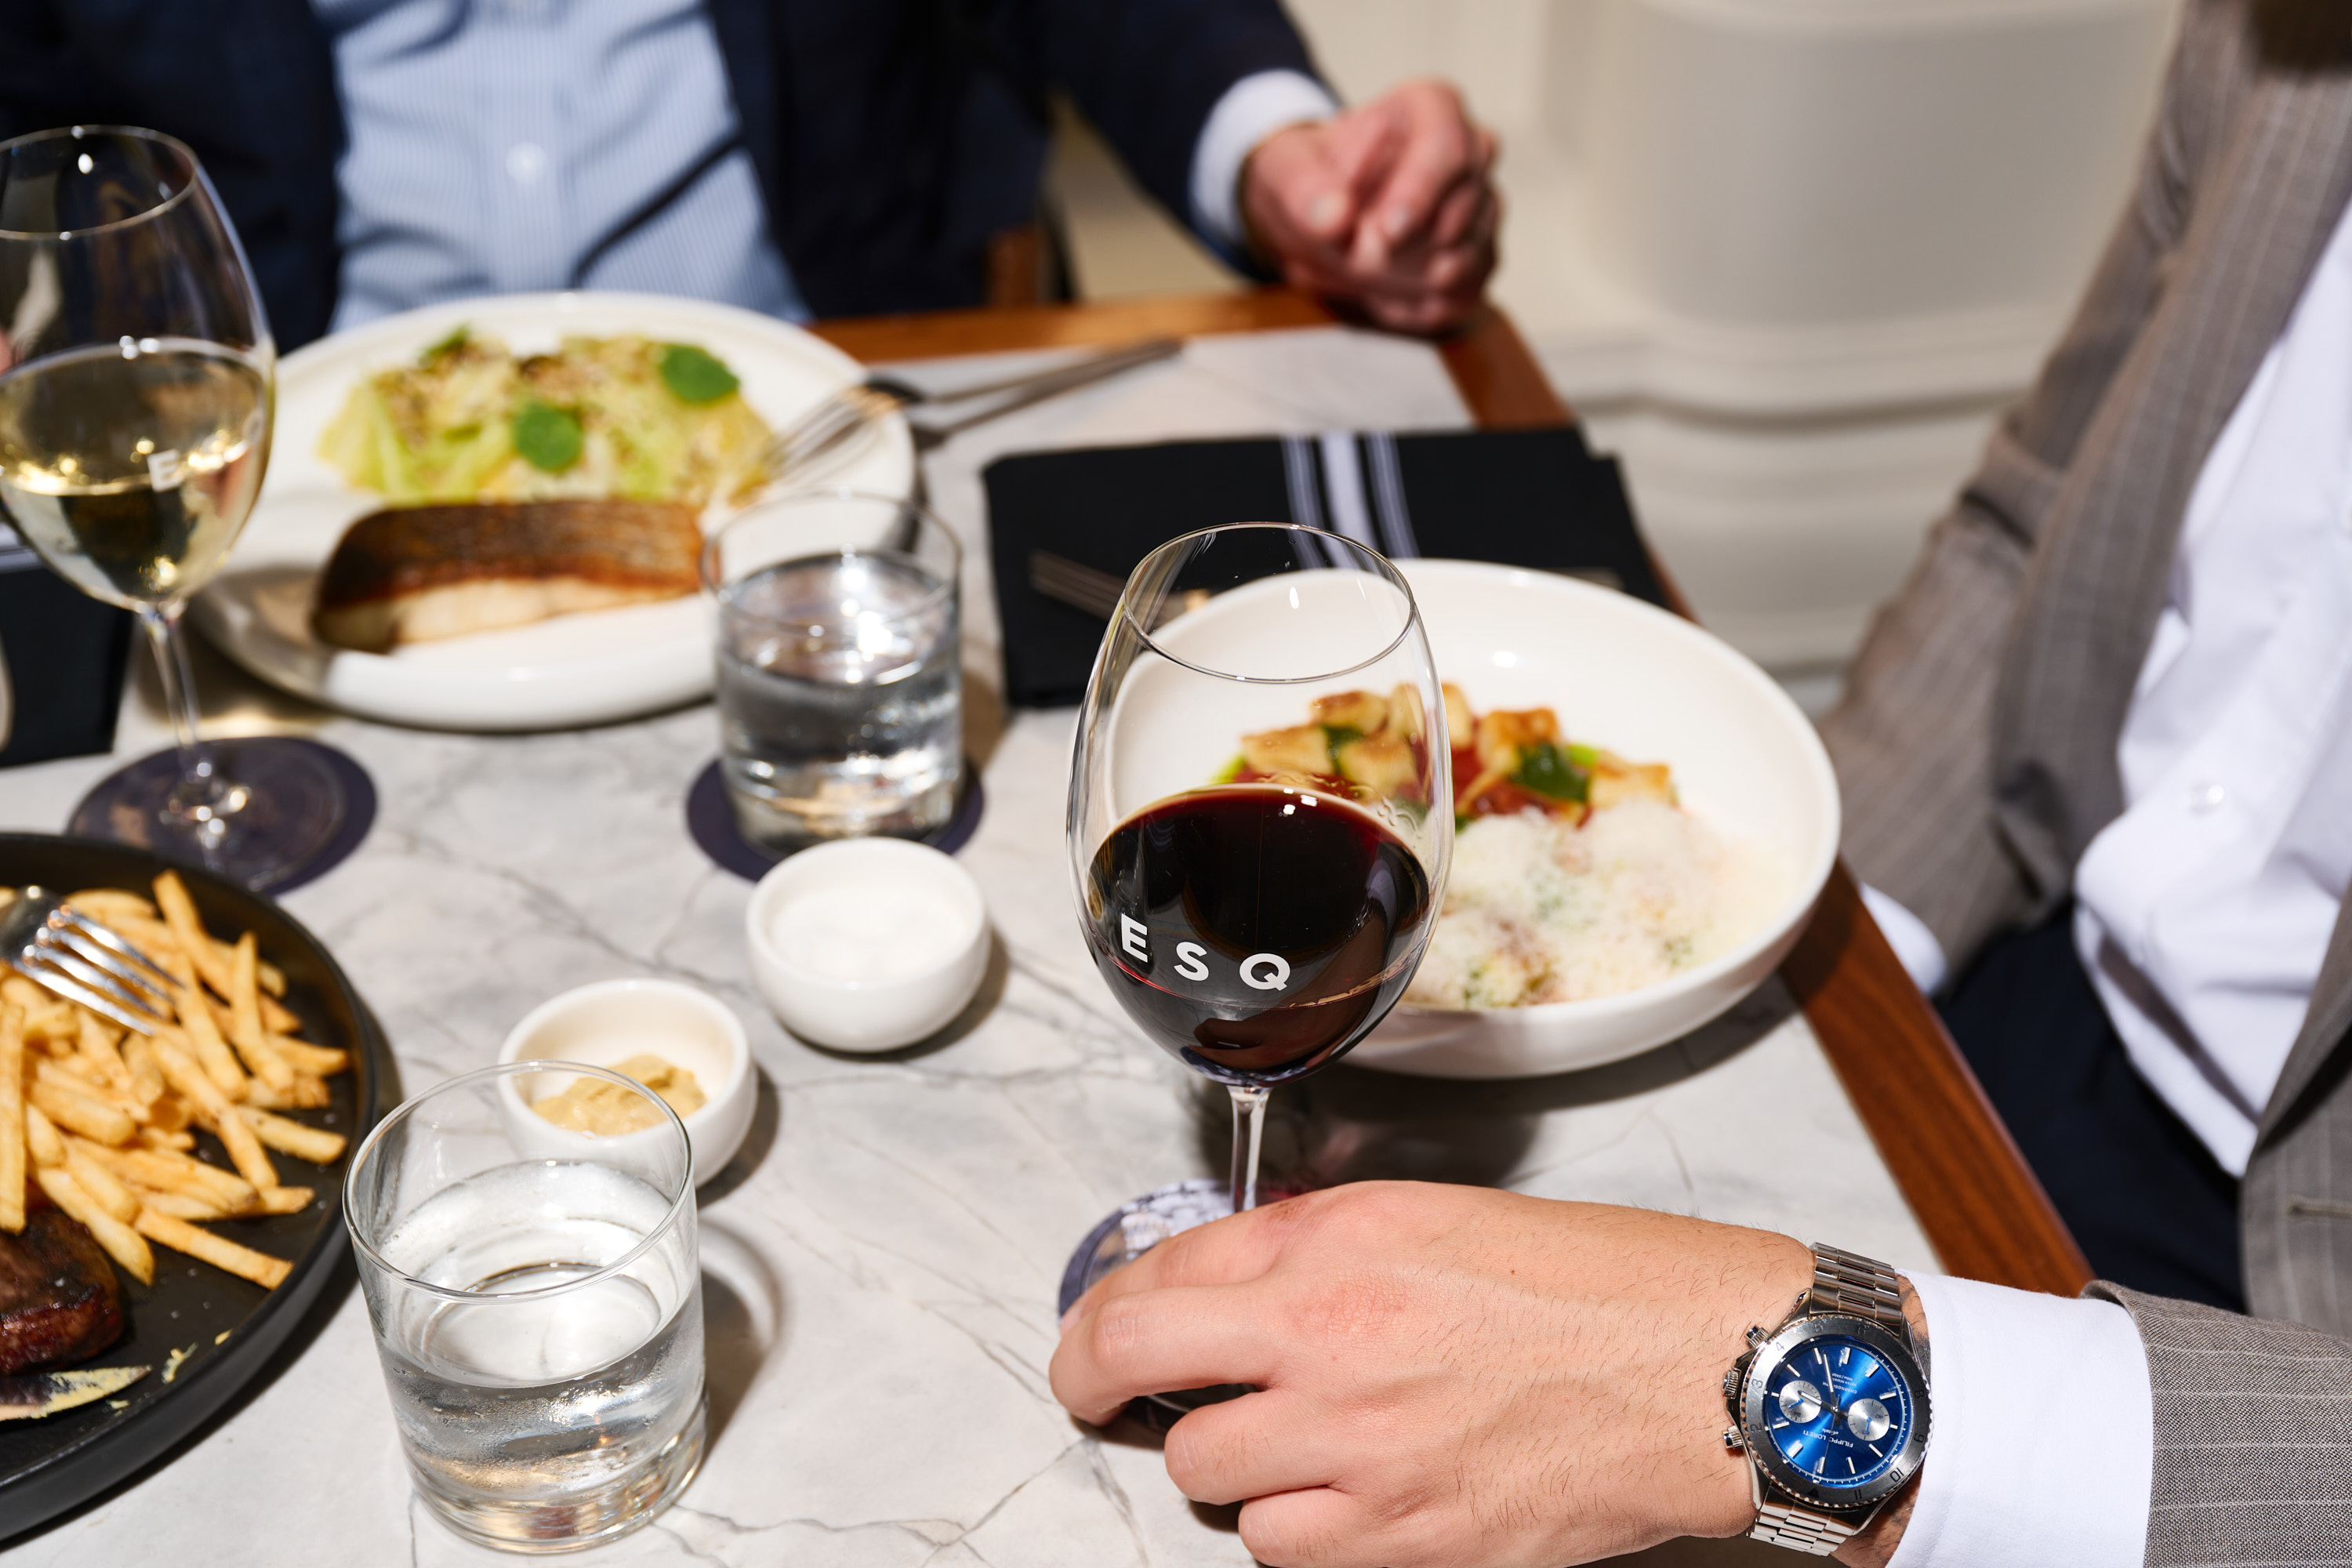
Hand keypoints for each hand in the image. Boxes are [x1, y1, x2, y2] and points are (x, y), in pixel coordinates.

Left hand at [1050, 1181, 1815, 1566]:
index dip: (1096, 1313)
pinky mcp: (1404, 1537)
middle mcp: (1332, 1341)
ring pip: (1204, 1473)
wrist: (1699, 1370)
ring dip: (1226, 1457)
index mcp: (1336, 1248)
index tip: (1090, 1333)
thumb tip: (1211, 1276)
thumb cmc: (1590, 1286)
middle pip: (1137, 1374)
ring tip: (1283, 1435)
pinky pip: (1280, 1548)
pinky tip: (1337, 1492)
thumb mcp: (1430, 1216)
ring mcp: (1362, 1449)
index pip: (1152, 1281)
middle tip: (1107, 1395)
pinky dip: (1290, 1526)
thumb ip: (1305, 1244)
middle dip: (1103, 1386)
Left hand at [1239, 80, 1498, 334]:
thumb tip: (1332, 219)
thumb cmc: (1311, 176)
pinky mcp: (1481, 254)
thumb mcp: (1286, 170)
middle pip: (1466, 204)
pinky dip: (1418, 306)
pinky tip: (1381, 295)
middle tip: (1355, 261)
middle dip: (1408, 247)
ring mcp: (1483, 205)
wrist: (1320, 210)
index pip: (1448, 143)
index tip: (1387, 232)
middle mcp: (1471, 151)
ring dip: (1408, 280)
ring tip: (1360, 274)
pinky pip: (1465, 292)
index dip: (1422, 190)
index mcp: (1429, 108)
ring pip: (1469, 254)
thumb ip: (1303, 189)